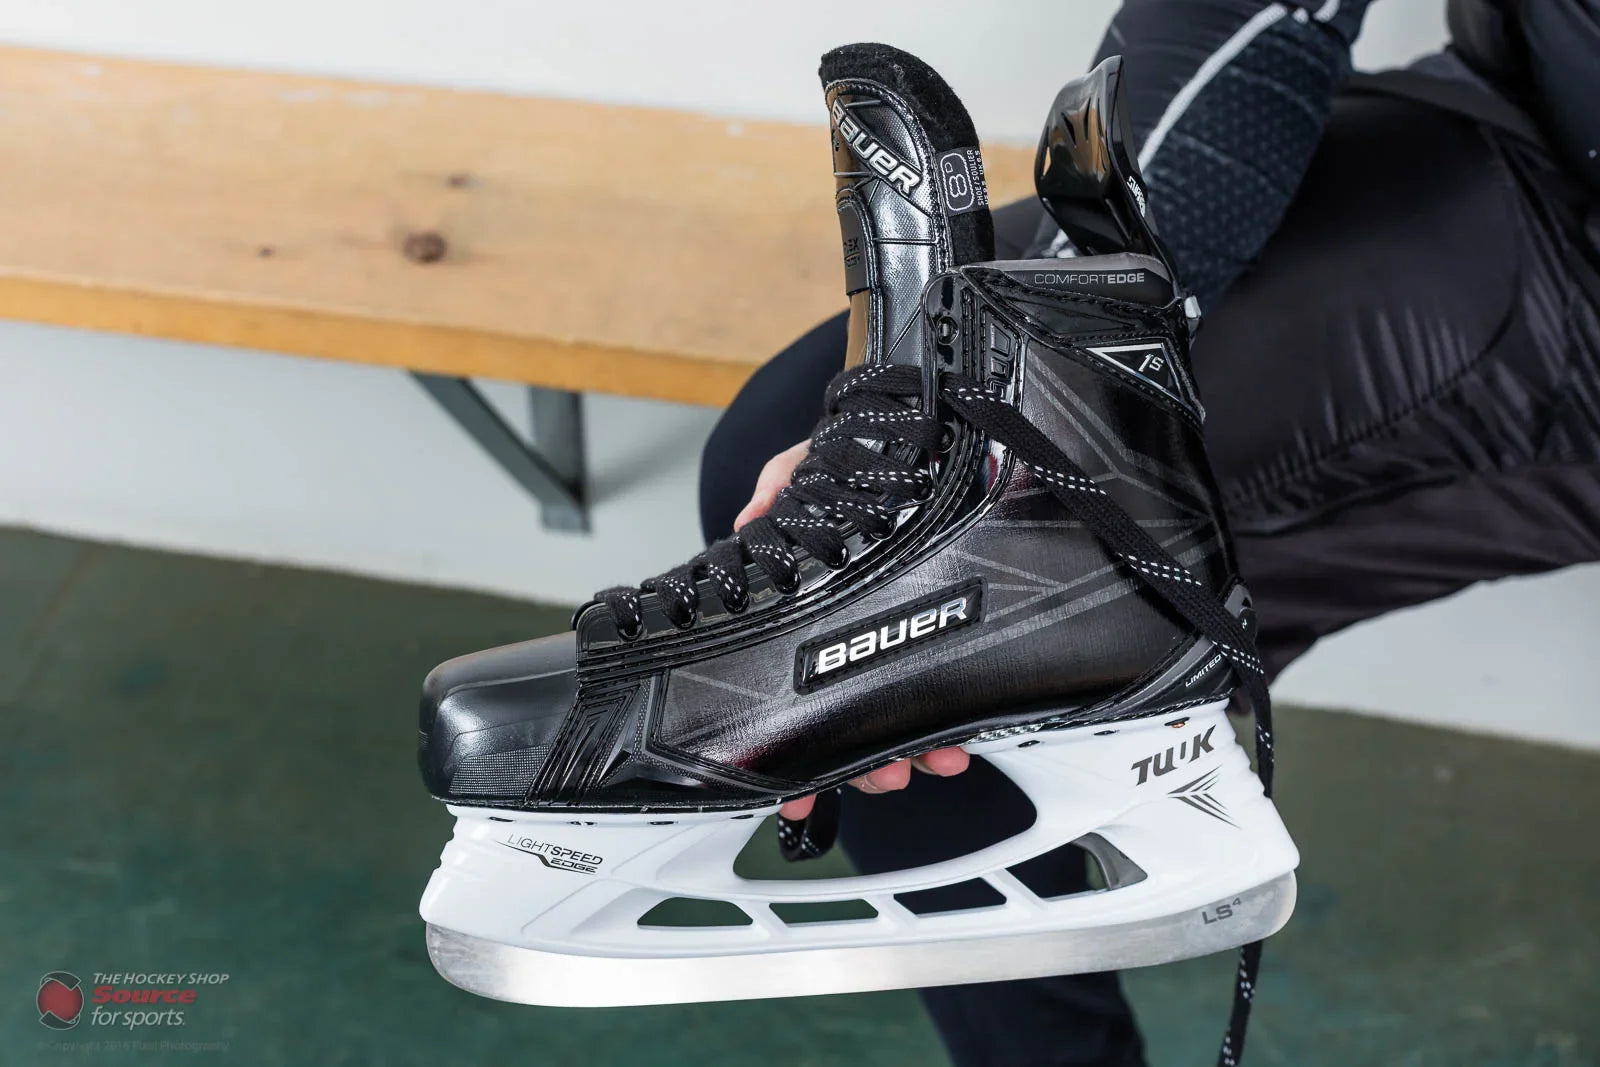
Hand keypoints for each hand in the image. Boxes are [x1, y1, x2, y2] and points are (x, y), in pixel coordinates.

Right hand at [733, 441, 972, 819]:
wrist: (928, 437)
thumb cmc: (862, 462)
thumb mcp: (813, 465)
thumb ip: (784, 484)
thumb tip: (752, 516)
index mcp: (816, 610)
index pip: (797, 682)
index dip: (792, 742)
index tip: (797, 782)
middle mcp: (854, 634)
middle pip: (849, 719)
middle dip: (862, 761)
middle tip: (878, 776)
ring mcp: (901, 639)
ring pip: (899, 719)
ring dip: (911, 749)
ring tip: (930, 759)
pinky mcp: (947, 636)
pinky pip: (947, 693)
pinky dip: (953, 722)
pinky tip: (962, 735)